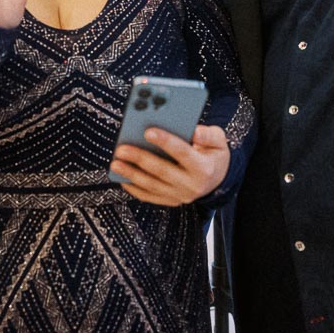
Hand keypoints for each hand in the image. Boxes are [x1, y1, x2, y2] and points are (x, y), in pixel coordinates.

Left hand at [110, 124, 230, 206]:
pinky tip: (121, 178)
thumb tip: (194, 131)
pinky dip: (134, 188)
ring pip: (152, 185)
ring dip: (131, 174)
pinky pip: (149, 196)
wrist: (217, 180)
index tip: (147, 131)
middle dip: (140, 159)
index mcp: (204, 168)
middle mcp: (192, 185)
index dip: (165, 142)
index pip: (182, 153)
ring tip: (115, 163)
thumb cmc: (213, 155)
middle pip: (162, 171)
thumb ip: (208, 135)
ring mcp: (180, 196)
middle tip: (121, 149)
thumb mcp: (219, 142)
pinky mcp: (171, 201)